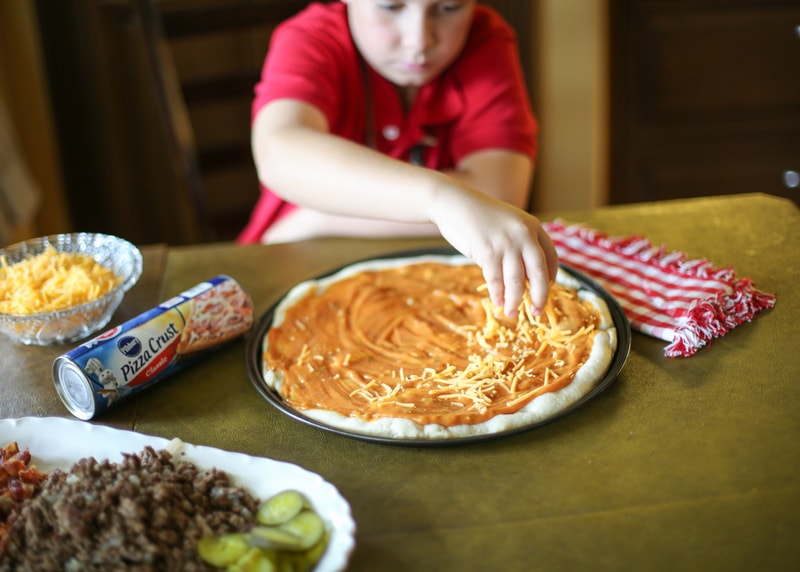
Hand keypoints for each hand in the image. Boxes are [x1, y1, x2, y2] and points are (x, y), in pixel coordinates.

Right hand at [428, 184, 558, 315]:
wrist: (454, 203)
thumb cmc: (480, 216)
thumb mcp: (508, 225)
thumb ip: (519, 246)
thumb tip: (525, 278)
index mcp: (533, 226)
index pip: (550, 256)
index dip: (550, 277)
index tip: (547, 290)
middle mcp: (524, 235)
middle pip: (538, 272)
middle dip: (540, 296)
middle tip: (538, 311)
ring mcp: (506, 243)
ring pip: (517, 281)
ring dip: (515, 301)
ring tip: (512, 313)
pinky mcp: (487, 251)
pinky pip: (496, 280)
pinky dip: (498, 294)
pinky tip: (497, 301)